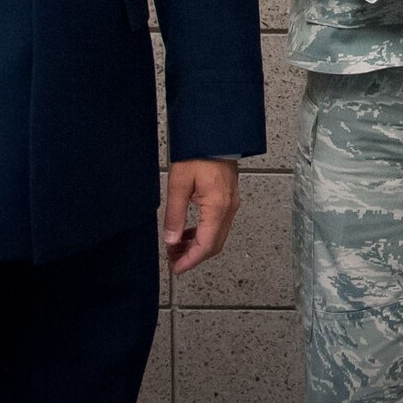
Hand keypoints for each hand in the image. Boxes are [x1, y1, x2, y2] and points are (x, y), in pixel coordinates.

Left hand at [165, 158, 240, 273]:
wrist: (216, 133)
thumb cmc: (199, 152)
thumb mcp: (179, 183)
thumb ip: (175, 214)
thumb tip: (171, 240)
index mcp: (217, 207)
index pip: (206, 246)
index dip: (190, 261)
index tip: (175, 269)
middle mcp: (229, 208)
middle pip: (214, 245)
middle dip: (193, 256)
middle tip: (173, 260)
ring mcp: (231, 203)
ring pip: (217, 236)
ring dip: (198, 245)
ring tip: (177, 246)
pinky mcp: (229, 197)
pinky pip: (219, 224)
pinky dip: (204, 233)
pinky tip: (189, 231)